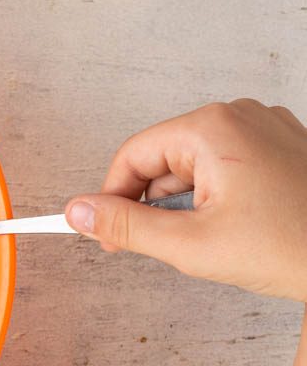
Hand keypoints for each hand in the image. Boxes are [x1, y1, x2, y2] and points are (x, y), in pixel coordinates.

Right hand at [65, 99, 306, 301]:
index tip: (103, 234)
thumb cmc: (294, 248)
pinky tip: (228, 230)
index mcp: (212, 129)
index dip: (111, 198)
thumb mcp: (192, 245)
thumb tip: (80, 212)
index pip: (132, 156)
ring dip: (182, 204)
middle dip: (149, 204)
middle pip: (162, 158)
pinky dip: (213, 197)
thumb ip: (125, 227)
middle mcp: (238, 117)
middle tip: (150, 248)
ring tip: (203, 242)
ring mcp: (264, 129)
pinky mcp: (282, 147)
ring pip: (193, 165)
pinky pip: (225, 166)